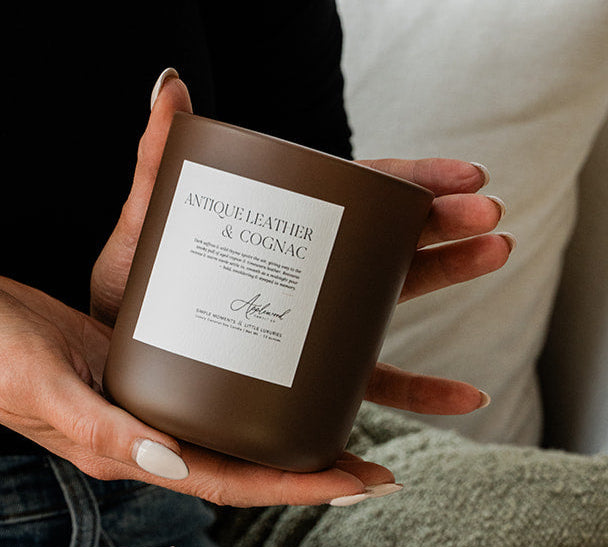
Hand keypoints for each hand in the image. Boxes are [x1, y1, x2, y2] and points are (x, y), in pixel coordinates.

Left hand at [91, 71, 509, 426]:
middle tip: (490, 214)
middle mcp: (308, 281)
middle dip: (445, 226)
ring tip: (494, 255)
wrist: (113, 368)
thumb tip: (171, 87)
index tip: (465, 173)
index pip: (359, 202)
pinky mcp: (310, 383)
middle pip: (391, 248)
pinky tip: (470, 398)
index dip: (413, 185)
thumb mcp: (144, 229)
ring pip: (394, 307)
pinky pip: (373, 389)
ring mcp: (314, 331)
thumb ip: (159, 164)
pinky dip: (425, 395)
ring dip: (450, 282)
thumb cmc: (131, 296)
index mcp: (283, 235)